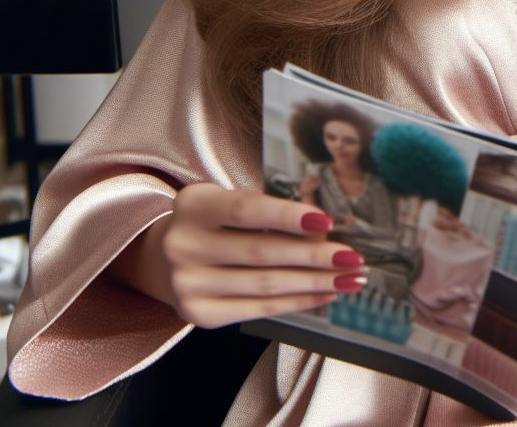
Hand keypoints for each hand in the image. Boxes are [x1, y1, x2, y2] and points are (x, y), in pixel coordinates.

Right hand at [154, 183, 368, 328]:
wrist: (163, 256)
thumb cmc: (211, 221)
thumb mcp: (228, 202)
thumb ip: (266, 212)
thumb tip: (324, 229)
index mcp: (194, 205)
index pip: (247, 210)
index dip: (288, 216)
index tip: (327, 222)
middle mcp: (184, 245)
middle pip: (262, 252)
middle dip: (315, 256)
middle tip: (353, 257)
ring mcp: (188, 284)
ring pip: (265, 284)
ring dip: (315, 282)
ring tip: (349, 279)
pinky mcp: (199, 314)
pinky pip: (258, 309)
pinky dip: (297, 301)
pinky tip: (323, 294)